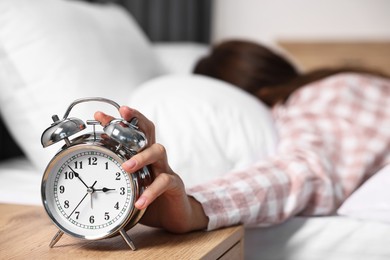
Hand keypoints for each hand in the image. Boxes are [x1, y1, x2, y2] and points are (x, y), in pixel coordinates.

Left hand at [94, 106, 207, 232]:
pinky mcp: (174, 184)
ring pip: (157, 151)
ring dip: (141, 156)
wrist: (174, 219)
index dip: (116, 122)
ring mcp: (165, 169)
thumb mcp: (127, 191)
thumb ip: (112, 186)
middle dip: (135, 119)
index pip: (130, 133)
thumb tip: (85, 191)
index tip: (99, 115)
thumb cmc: (149, 201)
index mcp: (140, 157)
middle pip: (147, 131)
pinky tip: (140, 201)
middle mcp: (153, 159)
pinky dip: (151, 191)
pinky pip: (164, 182)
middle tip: (122, 113)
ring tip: (127, 167)